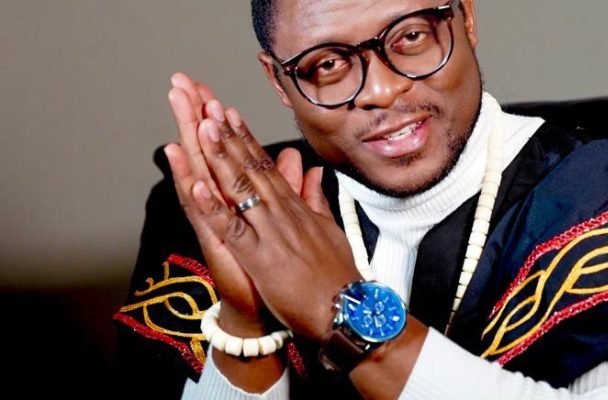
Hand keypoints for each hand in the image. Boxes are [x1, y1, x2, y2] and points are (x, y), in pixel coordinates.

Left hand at [165, 75, 360, 342]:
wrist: (349, 311)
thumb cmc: (339, 278)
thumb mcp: (330, 230)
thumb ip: (316, 200)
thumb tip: (312, 173)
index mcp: (296, 209)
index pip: (266, 166)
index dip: (245, 138)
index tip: (228, 113)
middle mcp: (283, 213)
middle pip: (252, 166)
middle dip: (228, 134)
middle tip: (208, 104)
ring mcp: (272, 232)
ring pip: (242, 187)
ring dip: (221, 155)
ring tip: (203, 125)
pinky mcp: (262, 257)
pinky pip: (234, 227)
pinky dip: (214, 206)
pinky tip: (197, 185)